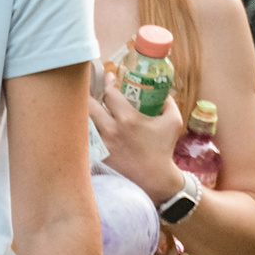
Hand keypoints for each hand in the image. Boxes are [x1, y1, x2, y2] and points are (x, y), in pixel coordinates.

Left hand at [88, 72, 184, 202]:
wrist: (153, 176)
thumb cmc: (163, 148)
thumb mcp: (173, 122)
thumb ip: (168, 103)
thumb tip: (163, 90)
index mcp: (128, 119)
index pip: (110, 93)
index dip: (108, 82)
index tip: (109, 77)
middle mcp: (111, 129)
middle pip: (88, 104)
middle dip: (87, 92)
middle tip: (89, 86)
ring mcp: (102, 143)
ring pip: (82, 120)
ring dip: (81, 109)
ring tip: (81, 100)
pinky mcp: (97, 153)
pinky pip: (84, 136)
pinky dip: (82, 126)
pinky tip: (81, 120)